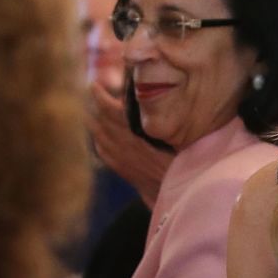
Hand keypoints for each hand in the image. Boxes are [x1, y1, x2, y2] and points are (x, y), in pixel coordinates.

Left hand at [87, 81, 172, 205]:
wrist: (179, 192)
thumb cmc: (184, 160)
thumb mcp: (177, 135)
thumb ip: (162, 118)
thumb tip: (148, 98)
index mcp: (136, 133)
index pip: (110, 111)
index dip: (100, 97)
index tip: (95, 84)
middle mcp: (125, 145)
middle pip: (102, 121)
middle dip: (96, 105)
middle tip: (95, 90)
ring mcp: (122, 159)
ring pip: (100, 136)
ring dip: (95, 121)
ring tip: (93, 109)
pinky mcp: (123, 169)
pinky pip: (103, 152)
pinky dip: (99, 141)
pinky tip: (99, 137)